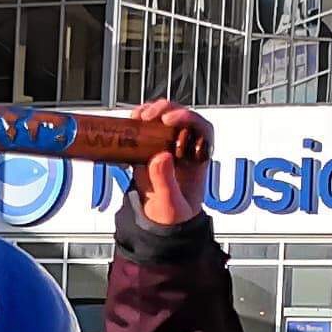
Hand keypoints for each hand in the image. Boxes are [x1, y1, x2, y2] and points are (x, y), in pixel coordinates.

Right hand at [132, 99, 212, 225]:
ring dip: (150, 111)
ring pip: (163, 117)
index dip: (188, 118)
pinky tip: (129, 124)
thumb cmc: (173, 215)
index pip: (201, 128)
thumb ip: (166, 182)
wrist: (158, 221)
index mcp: (199, 157)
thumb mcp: (170, 204)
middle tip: (149, 115)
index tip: (169, 120)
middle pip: (181, 117)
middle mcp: (185, 146)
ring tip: (137, 117)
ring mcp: (167, 144)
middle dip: (166, 110)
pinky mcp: (149, 147)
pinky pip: (146, 127)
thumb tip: (161, 156)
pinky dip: (137, 122)